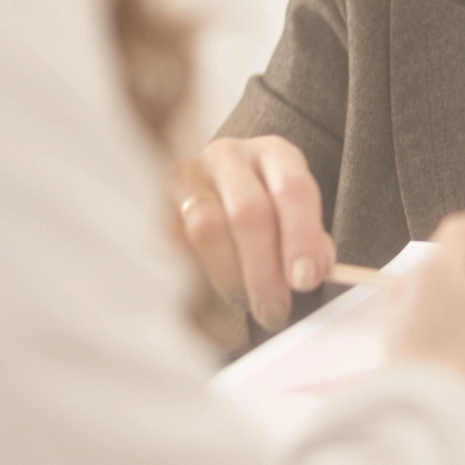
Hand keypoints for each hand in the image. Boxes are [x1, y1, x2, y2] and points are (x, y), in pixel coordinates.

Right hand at [174, 136, 334, 331]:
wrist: (213, 191)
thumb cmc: (265, 212)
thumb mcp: (294, 217)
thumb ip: (309, 243)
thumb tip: (310, 273)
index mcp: (275, 154)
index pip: (293, 189)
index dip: (301, 237)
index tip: (306, 280)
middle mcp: (230, 156)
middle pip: (249, 212)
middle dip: (264, 270)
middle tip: (275, 310)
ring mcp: (188, 175)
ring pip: (206, 228)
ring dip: (230, 277)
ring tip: (247, 305)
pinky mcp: (155, 200)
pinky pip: (173, 243)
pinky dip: (194, 276)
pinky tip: (211, 297)